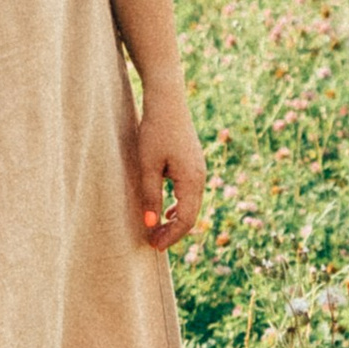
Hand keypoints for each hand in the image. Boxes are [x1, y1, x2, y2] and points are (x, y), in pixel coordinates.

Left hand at [131, 92, 204, 251]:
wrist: (167, 100)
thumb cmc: (155, 131)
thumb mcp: (147, 165)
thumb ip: (150, 195)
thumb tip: (151, 224)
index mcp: (192, 181)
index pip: (185, 219)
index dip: (170, 236)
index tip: (154, 246)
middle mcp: (200, 178)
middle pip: (191, 215)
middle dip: (173, 232)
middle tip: (153, 243)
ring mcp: (199, 170)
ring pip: (191, 204)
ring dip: (175, 220)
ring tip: (157, 231)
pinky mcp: (193, 163)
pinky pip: (190, 193)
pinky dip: (179, 206)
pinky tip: (166, 210)